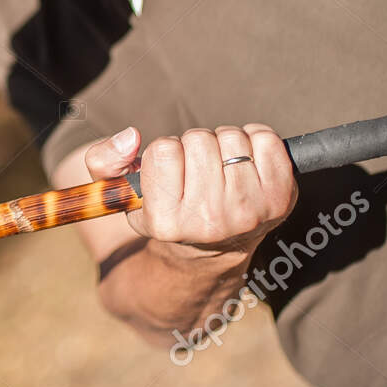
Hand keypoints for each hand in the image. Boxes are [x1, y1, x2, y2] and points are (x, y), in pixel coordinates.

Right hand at [83, 124, 296, 267]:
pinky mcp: (281, 197)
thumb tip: (131, 137)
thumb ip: (104, 161)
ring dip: (224, 144)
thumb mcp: (121, 194)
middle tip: (197, 171)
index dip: (164, 153)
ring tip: (220, 170)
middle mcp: (210, 220)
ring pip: (232, 136)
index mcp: (168, 221)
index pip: (164, 149)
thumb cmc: (166, 212)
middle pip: (199, 139)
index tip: (170, 174)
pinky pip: (267, 138)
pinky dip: (255, 141)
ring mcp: (250, 210)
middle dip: (195, 147)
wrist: (214, 249)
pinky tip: (245, 165)